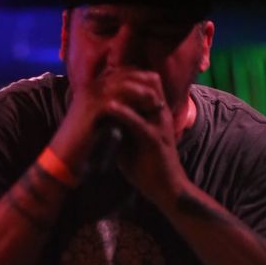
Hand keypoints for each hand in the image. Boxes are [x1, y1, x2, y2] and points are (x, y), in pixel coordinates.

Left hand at [50, 67, 186, 200]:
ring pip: (144, 97)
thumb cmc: (146, 166)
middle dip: (123, 76)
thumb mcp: (130, 140)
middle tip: (99, 76)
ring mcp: (159, 126)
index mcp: (155, 112)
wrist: (166, 189)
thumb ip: (120, 126)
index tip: (101, 75)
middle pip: (147, 81)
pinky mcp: (155, 140)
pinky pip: (139, 122)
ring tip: (101, 86)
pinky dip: (124, 113)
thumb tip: (100, 116)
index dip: (124, 75)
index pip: (144, 82)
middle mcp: (159, 114)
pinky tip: (109, 108)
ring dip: (123, 89)